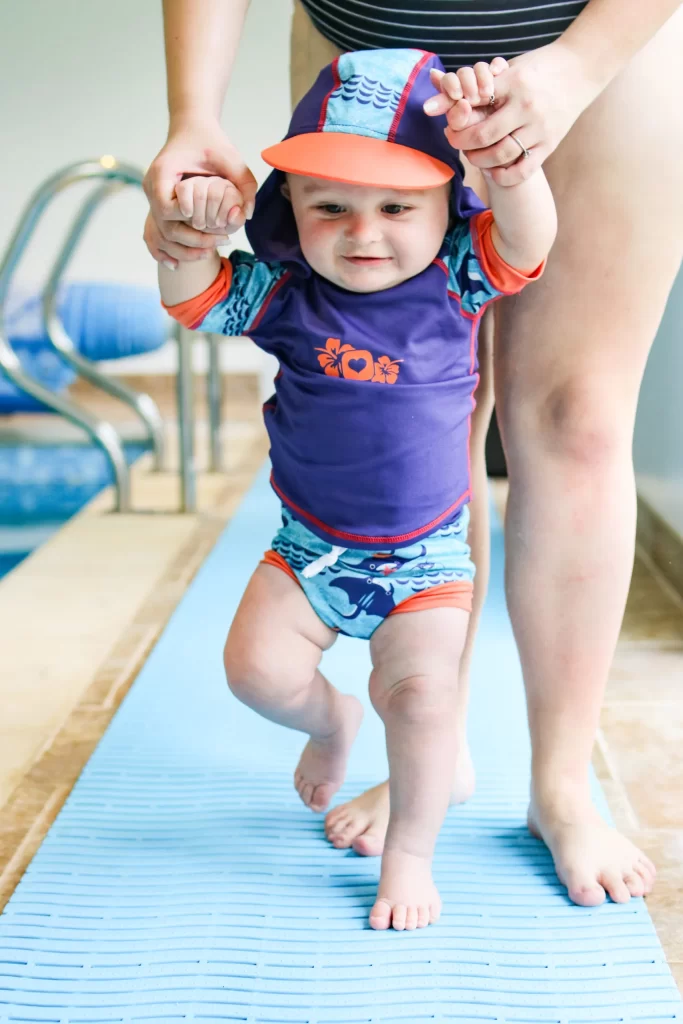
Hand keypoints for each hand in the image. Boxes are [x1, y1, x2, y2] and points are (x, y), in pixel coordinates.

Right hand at [143, 114, 256, 265]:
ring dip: (183, 248)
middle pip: (164, 226)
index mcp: (162, 172)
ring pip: (160, 235)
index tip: (208, 220)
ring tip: (210, 253)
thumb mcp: (231, 158)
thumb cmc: (211, 142)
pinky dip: (168, 249)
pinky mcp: (157, 206)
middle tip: (221, 243)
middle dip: (192, 240)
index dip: (186, 218)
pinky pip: (156, 234)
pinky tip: (182, 262)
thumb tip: (247, 215)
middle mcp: (151, 187)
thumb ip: (244, 182)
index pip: (166, 207)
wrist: (192, 130)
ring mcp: (151, 198)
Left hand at [426, 41, 602, 185]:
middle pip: (483, 134)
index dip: (456, 116)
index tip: (449, 123)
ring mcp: (539, 128)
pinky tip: (492, 170)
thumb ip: (482, 83)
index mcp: (514, 83)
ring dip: (479, 159)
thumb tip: (442, 93)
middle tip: (454, 140)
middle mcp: (527, 106)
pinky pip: (521, 170)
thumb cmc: (538, 68)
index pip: (475, 103)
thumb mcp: (511, 68)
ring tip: (472, 154)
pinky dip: (502, 175)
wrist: (580, 70)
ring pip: (500, 155)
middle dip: (462, 142)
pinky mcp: (549, 144)